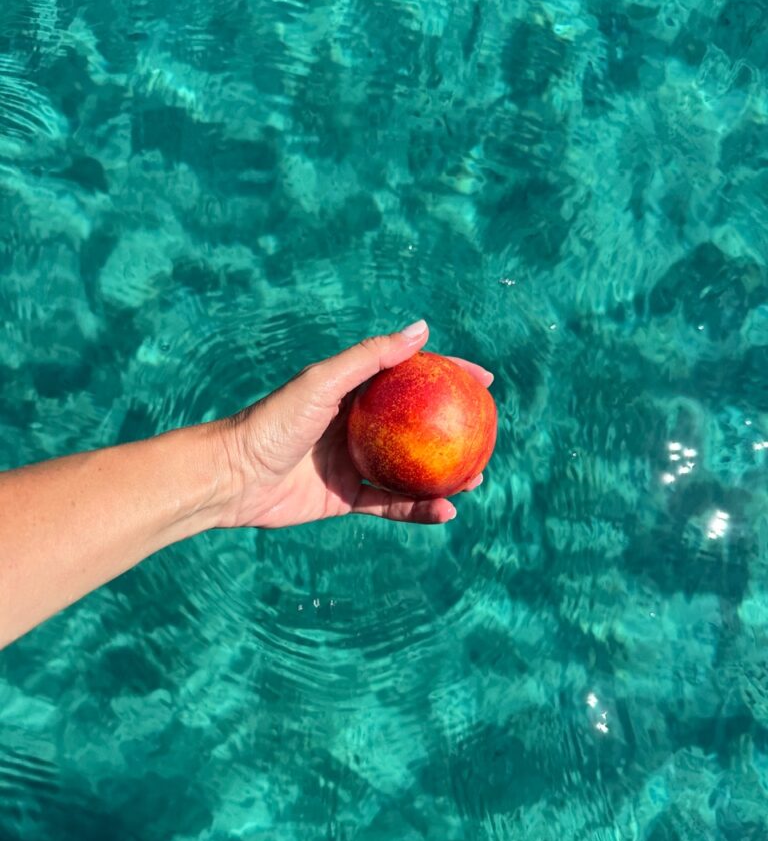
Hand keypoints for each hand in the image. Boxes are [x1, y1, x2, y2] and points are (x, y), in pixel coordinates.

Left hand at [211, 320, 492, 528]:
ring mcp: (354, 463)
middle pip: (417, 425)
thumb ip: (371, 357)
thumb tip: (422, 329)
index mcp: (353, 392)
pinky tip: (446, 511)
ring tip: (477, 477)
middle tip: (488, 433)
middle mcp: (357, 426)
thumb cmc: (273, 421)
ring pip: (410, 469)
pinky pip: (391, 505)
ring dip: (444, 474)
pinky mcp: (345, 498)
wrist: (233, 476)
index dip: (449, 374)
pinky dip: (418, 509)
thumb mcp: (324, 381)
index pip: (411, 377)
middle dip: (454, 429)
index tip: (484, 379)